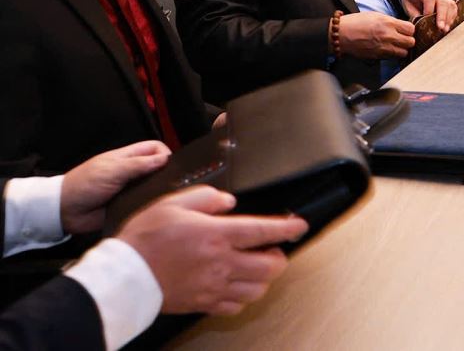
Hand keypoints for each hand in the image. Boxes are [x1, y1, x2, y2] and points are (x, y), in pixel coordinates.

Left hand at [59, 141, 171, 233]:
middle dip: (166, 174)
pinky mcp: (128, 206)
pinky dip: (149, 206)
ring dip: (158, 192)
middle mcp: (132, 172)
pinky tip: (154, 209)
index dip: (165, 154)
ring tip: (165, 198)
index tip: (170, 166)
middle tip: (173, 184)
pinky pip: (145, 204)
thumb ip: (139, 164)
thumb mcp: (113, 170)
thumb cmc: (84, 184)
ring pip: (153, 187)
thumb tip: (165, 159)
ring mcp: (131, 189)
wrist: (64, 211)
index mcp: (128, 157)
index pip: (155, 148)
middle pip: (158, 168)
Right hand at [115, 186, 306, 315]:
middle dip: (278, 256)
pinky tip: (236, 285)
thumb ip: (206, 197)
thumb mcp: (173, 203)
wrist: (123, 276)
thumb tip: (228, 202)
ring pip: (257, 289)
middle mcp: (220, 263)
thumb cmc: (145, 239)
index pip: (264, 231)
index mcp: (216, 235)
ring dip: (264, 278)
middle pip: (270, 266)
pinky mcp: (203, 304)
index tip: (299, 226)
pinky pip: (236, 306)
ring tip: (256, 266)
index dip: (287, 228)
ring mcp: (213, 286)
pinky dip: (243, 296)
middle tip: (271, 248)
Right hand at [337, 12, 414, 58]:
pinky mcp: (378, 57)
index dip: (410, 30)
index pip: (411, 29)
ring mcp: (383, 48)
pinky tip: (388, 50)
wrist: (341, 34)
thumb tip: (403, 27)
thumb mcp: (376, 15)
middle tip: (403, 38)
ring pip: (404, 53)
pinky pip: (392, 58)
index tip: (406, 30)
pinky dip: (393, 55)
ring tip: (396, 45)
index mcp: (388, 23)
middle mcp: (388, 36)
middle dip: (409, 40)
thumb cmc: (356, 22)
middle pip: (411, 42)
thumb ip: (391, 21)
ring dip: (402, 49)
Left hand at [400, 0, 456, 33]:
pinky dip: (452, 16)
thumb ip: (415, 14)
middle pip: (442, 1)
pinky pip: (453, 6)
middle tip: (441, 28)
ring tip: (445, 29)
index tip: (427, 20)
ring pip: (450, 4)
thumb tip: (422, 25)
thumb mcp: (408, 5)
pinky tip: (448, 24)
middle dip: (442, 16)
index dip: (429, 10)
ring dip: (449, 18)